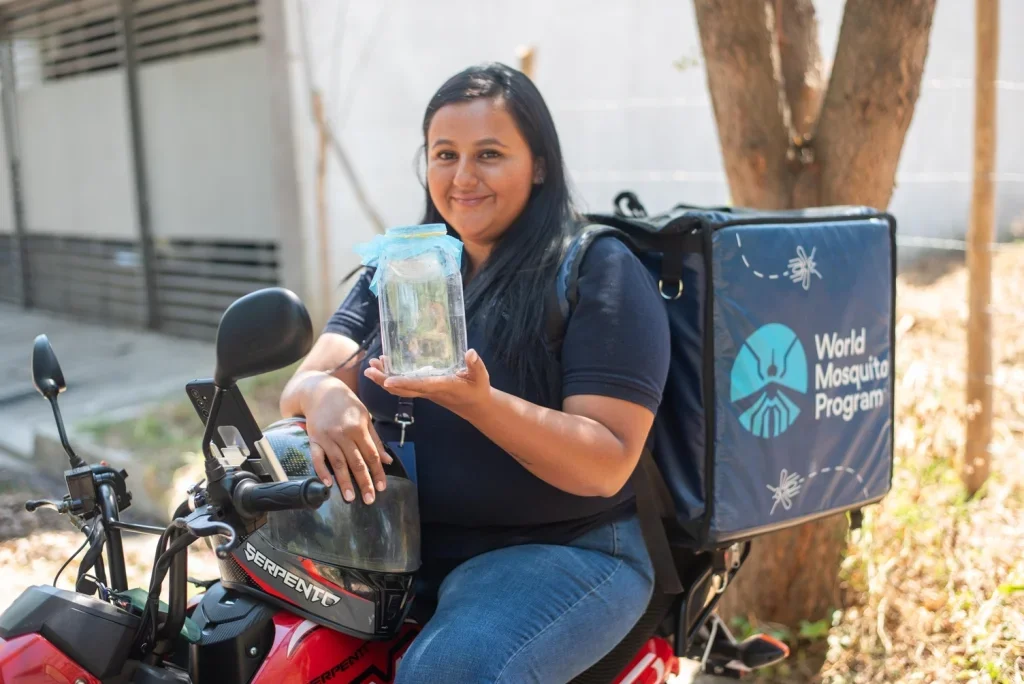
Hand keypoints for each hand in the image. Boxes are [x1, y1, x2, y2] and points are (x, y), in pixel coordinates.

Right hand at [303, 375, 392, 504]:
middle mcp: (343, 433)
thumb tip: (387, 460)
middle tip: (369, 500)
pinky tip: (327, 484)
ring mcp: (327, 437)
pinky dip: (321, 471)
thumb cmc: (346, 404)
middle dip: (364, 482)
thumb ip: (375, 439)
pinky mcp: (313, 438)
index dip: (377, 472)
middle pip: (356, 462)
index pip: (371, 455)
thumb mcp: (365, 417)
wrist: (320, 390)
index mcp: (359, 427)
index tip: (382, 488)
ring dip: (344, 482)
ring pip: (338, 463)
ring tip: (349, 498)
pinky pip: (317, 457)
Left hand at [364, 349, 491, 417]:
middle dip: (384, 381)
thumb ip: (475, 365)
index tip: (387, 380)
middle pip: (402, 389)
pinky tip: (386, 367)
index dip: (403, 383)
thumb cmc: (477, 389)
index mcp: (441, 386)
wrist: (475, 406)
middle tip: (369, 369)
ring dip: (383, 379)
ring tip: (371, 365)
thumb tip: (470, 352)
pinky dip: (392, 378)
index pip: (419, 385)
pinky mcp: (423, 389)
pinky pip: (404, 386)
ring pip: (400, 388)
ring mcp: (424, 391)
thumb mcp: (481, 376)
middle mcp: (429, 391)